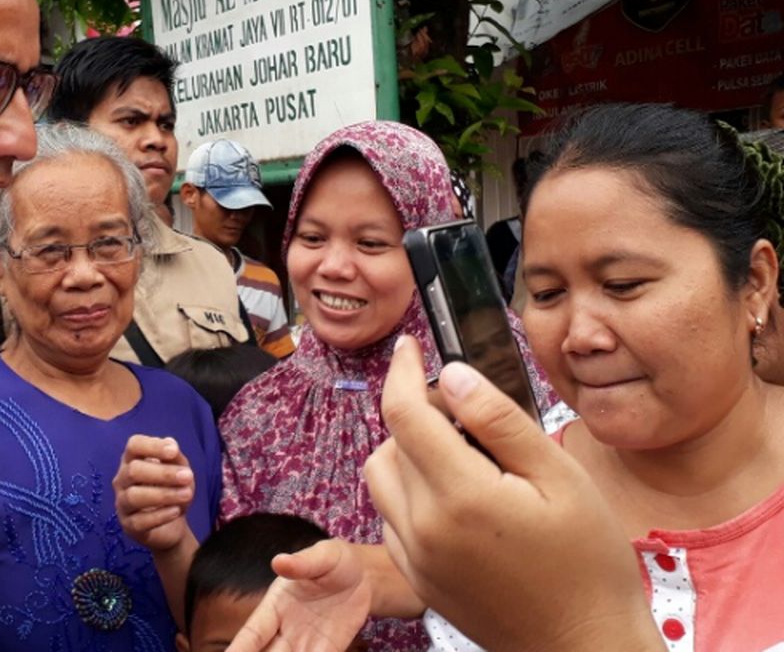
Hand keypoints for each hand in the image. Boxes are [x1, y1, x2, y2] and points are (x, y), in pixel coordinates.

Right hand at [113, 434, 195, 552]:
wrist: (172, 524)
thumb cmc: (172, 489)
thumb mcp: (180, 470)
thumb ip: (175, 457)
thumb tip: (170, 443)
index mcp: (132, 460)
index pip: (134, 445)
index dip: (152, 446)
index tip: (174, 451)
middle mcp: (122, 479)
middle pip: (134, 470)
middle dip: (163, 473)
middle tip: (188, 476)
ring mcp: (122, 503)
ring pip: (134, 496)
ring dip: (164, 494)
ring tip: (187, 494)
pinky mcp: (128, 525)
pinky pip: (140, 521)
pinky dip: (161, 515)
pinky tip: (176, 511)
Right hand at [226, 538, 370, 651]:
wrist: (365, 576)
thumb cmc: (335, 561)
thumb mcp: (323, 556)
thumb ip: (303, 563)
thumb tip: (279, 562)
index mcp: (275, 606)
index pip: (252, 633)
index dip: (239, 648)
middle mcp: (286, 630)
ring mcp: (307, 644)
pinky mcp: (329, 650)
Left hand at [366, 335, 664, 651]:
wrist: (584, 647)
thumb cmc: (588, 564)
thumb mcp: (560, 477)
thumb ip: (500, 421)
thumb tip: (455, 375)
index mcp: (460, 496)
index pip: (404, 413)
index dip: (402, 371)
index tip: (409, 347)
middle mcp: (424, 528)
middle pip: (390, 443)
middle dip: (417, 413)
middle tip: (466, 414)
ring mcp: (415, 558)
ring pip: (381, 479)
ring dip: (405, 452)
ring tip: (462, 454)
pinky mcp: (416, 579)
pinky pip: (390, 517)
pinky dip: (408, 492)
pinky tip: (456, 496)